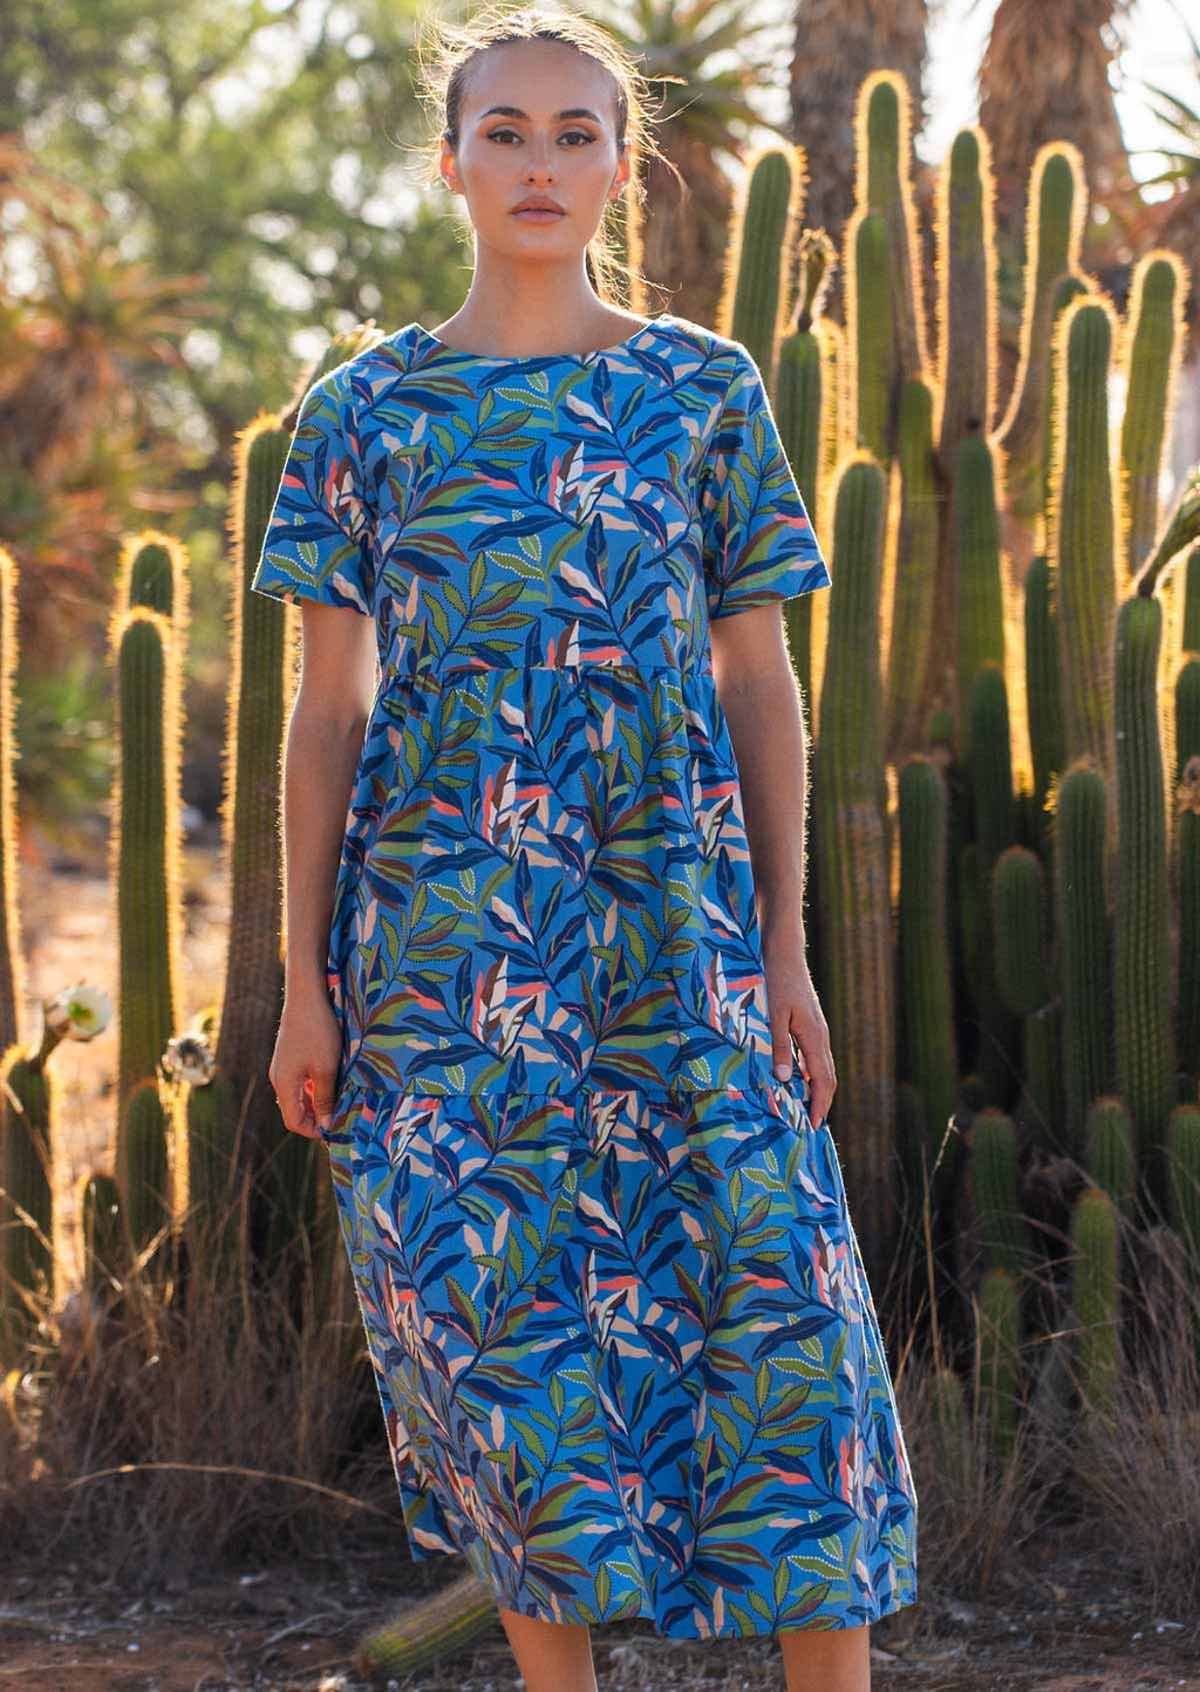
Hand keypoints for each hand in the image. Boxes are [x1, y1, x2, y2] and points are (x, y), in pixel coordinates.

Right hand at [268, 989, 341, 1138]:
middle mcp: (279, 1078)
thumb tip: (327, 1125)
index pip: (293, 1122)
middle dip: (316, 1119)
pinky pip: (299, 1082)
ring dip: (316, 1103)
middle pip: (294, 1110)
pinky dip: (313, 1088)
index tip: (335, 1132)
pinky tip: (331, 1083)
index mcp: (284, 1084)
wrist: (306, 997)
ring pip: (297, 1096)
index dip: (313, 1131)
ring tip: (339, 1103)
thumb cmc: (318, 1032)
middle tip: (341, 1120)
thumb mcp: (326, 1069)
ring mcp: (283, 1066)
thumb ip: (325, 1098)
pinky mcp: (289, 1056)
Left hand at [761, 921, 835, 1125]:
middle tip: (813, 1125)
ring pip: (824, 1067)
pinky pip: (816, 1056)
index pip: (823, 1081)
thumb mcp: (774, 1016)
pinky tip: (801, 1079)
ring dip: (819, 1089)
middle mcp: (820, 1036)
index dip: (820, 1105)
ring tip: (809, 1108)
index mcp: (814, 1037)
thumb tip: (782, 1080)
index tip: (814, 1126)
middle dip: (823, 1102)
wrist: (785, 953)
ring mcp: (817, 1029)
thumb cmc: (777, 982)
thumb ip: (779, 1047)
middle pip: (828, 1077)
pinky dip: (813, 1073)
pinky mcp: (811, 1023)